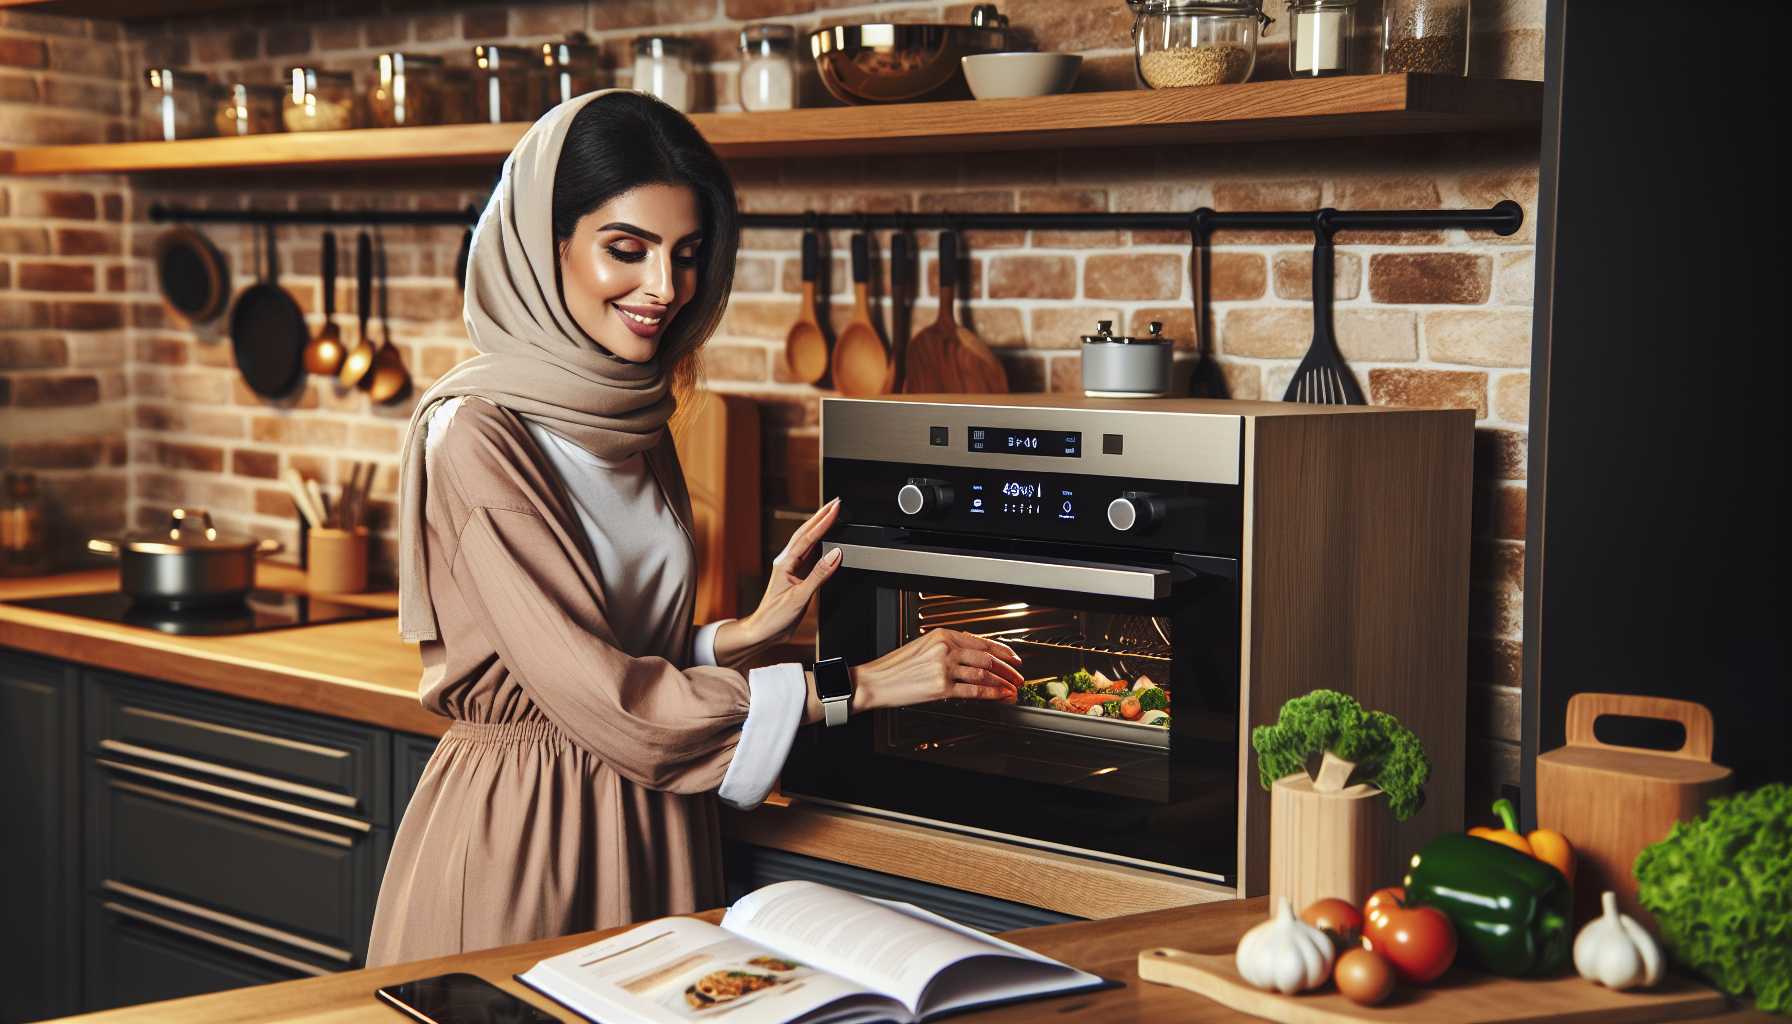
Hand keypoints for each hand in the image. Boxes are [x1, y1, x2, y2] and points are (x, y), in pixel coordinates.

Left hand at [717, 497, 842, 662]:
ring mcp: (790, 568)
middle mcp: (786, 562)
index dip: (823, 521)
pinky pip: (808, 553)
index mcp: (785, 563)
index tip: (836, 508)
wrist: (763, 631)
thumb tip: (835, 555)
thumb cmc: (775, 617)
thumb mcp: (800, 597)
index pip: (808, 537)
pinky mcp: (794, 576)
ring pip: (806, 541)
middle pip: (805, 532)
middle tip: (836, 502)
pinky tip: (824, 540)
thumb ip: (819, 575)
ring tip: (831, 514)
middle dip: (821, 516)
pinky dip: (818, 543)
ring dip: (819, 526)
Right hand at [852, 628, 1025, 711]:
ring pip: (984, 673)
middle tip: (1018, 676)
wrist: (875, 681)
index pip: (981, 641)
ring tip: (1012, 688)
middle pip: (987, 657)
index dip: (1002, 650)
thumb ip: (947, 648)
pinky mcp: (941, 687)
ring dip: (1002, 682)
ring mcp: (944, 667)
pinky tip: (1000, 695)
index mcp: (942, 634)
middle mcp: (945, 648)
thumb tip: (973, 656)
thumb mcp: (923, 647)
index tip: (1014, 658)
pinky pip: (974, 689)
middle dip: (1007, 668)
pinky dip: (991, 693)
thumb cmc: (896, 667)